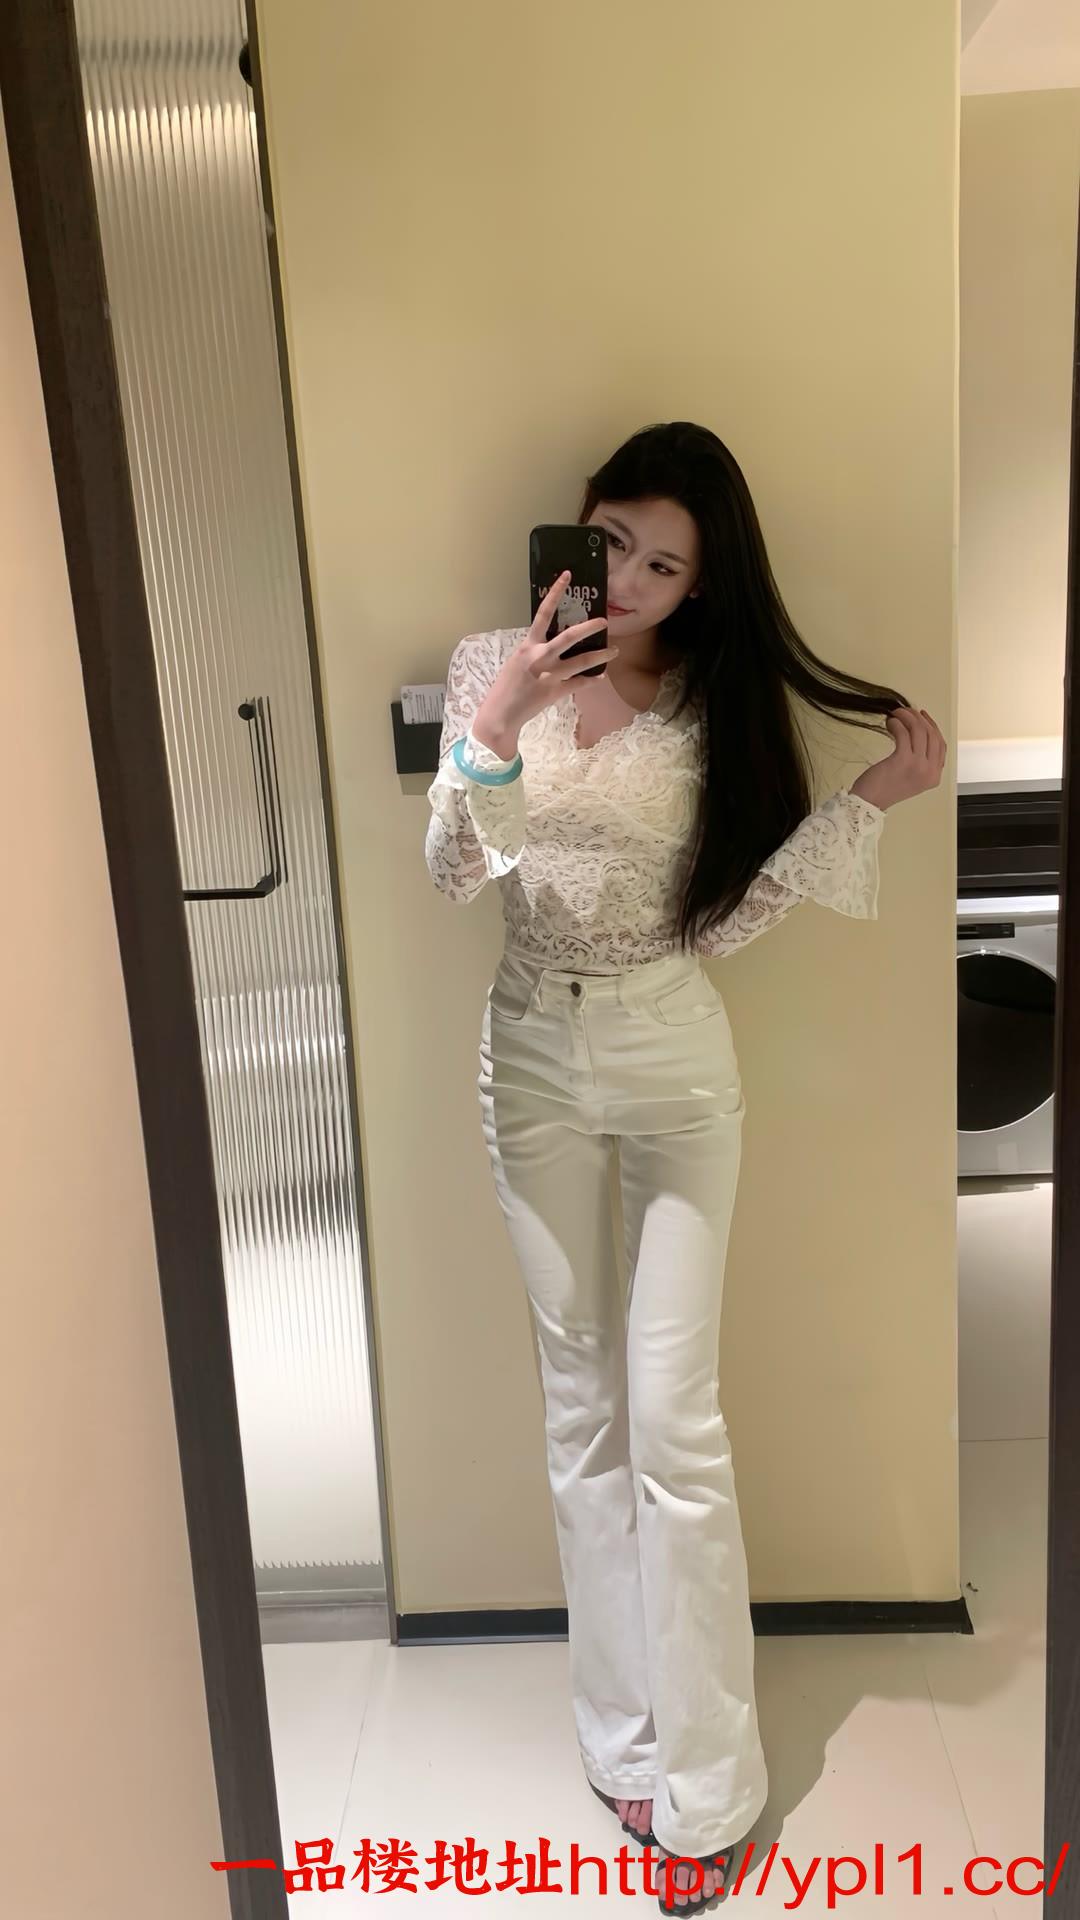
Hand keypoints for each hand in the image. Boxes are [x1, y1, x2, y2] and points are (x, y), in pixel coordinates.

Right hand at [473, 569, 618, 749]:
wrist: (500, 714)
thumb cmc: (506, 686)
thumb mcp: (517, 662)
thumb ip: (535, 651)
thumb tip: (555, 645)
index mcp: (528, 646)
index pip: (543, 613)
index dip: (555, 593)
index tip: (567, 576)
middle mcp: (539, 657)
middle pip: (569, 637)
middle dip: (589, 627)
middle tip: (604, 621)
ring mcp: (549, 675)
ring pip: (581, 662)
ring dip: (600, 656)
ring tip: (614, 651)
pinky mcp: (555, 693)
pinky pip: (578, 684)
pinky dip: (591, 680)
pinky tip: (600, 677)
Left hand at [850, 707, 946, 811]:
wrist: (869, 802)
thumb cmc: (884, 789)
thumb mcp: (911, 777)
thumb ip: (920, 761)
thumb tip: (917, 731)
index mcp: (934, 776)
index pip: (941, 744)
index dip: (932, 726)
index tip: (922, 716)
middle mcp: (930, 772)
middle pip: (932, 735)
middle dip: (919, 718)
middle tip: (906, 711)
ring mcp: (918, 766)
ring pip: (919, 731)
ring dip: (907, 717)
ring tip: (896, 714)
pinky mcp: (903, 760)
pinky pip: (904, 734)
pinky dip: (897, 724)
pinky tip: (890, 723)